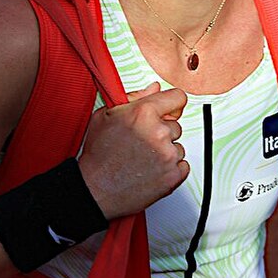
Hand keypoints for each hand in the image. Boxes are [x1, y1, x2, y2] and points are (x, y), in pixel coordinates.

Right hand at [78, 82, 188, 218]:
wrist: (94, 190)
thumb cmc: (98, 155)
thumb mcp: (107, 115)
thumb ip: (135, 97)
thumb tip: (155, 88)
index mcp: (144, 113)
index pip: (178, 98)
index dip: (171, 104)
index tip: (168, 111)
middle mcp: (159, 132)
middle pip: (176, 124)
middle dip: (162, 131)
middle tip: (141, 142)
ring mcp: (168, 155)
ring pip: (178, 146)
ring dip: (165, 151)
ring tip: (143, 158)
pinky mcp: (173, 176)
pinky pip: (182, 165)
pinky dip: (170, 169)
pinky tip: (151, 169)